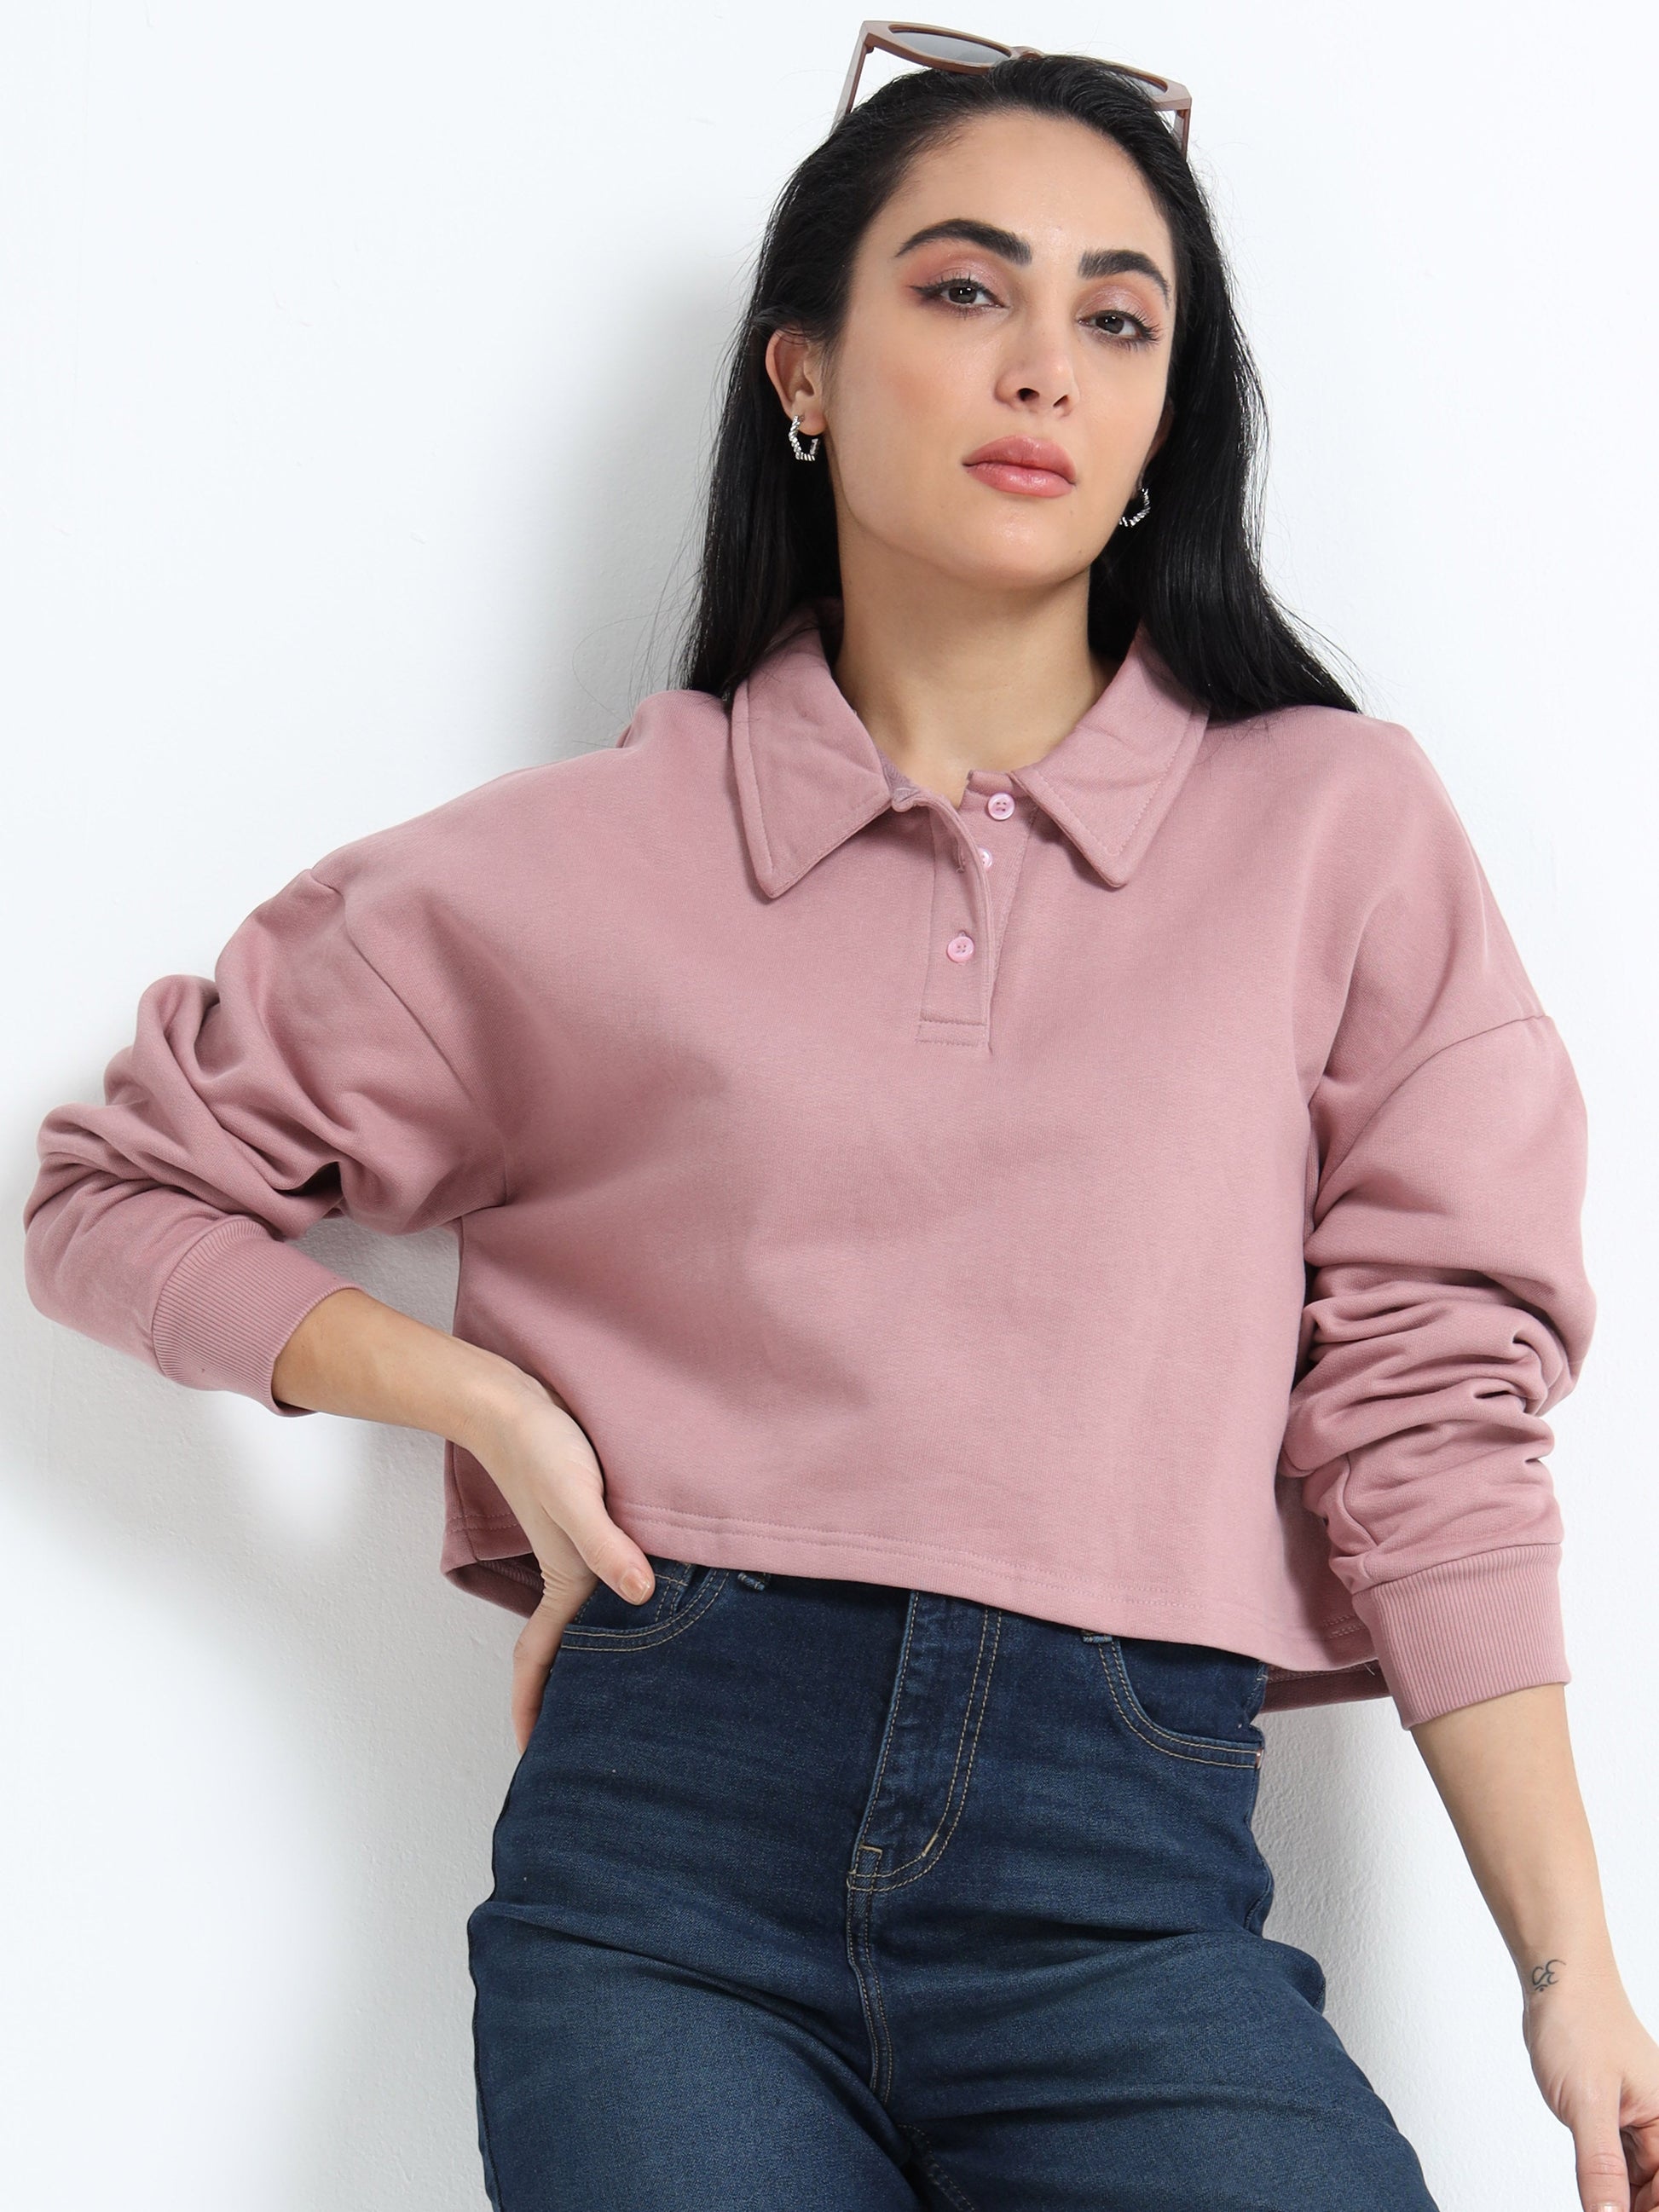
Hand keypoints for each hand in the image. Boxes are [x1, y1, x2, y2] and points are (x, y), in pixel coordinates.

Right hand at [459, 1373, 657, 1753]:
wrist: (514, 1401)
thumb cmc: (541, 1447)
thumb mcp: (574, 1496)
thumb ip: (605, 1544)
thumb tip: (642, 1593)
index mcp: (566, 1583)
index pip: (539, 1661)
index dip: (532, 1710)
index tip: (532, 1758)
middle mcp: (574, 1576)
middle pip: (569, 1652)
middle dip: (573, 1698)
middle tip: (601, 1740)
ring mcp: (582, 1553)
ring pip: (590, 1620)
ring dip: (601, 1653)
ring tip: (632, 1688)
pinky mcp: (594, 1527)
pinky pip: (605, 1583)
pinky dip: (622, 1606)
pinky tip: (650, 1605)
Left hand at [1523, 1955, 1658, 2210]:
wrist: (1557, 1981)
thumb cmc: (1580, 2024)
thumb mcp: (1588, 2104)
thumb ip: (1600, 2166)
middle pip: (1655, 2189)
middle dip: (1632, 2207)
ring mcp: (1636, 2119)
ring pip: (1637, 2180)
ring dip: (1621, 2199)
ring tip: (1597, 2206)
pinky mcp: (1612, 2114)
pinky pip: (1617, 2162)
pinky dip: (1606, 2181)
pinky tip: (1593, 2196)